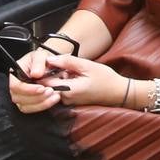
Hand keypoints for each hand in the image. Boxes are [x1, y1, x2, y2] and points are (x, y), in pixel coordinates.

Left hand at [7, 50, 122, 112]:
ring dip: (55, 76)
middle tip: (54, 61)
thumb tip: (50, 58)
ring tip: (64, 66)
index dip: (41, 71)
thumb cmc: (105, 79)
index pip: (44, 82)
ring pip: (53, 87)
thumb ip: (67, 62)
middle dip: (47, 73)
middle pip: (46, 85)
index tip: (43, 61)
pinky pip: (60, 89)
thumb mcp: (87, 65)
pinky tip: (70, 73)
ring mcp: (68, 101)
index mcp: (68, 90)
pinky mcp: (71, 100)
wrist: (119, 92)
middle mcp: (65, 99)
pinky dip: (61, 80)